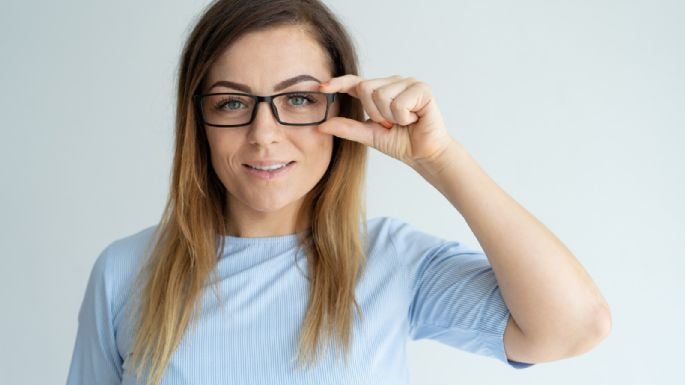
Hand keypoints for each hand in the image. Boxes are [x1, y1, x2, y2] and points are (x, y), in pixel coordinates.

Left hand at [318, 74, 453, 165]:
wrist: (423, 154)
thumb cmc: (400, 142)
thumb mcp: (368, 135)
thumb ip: (347, 128)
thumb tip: (321, 125)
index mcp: (377, 91)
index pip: (353, 82)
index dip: (337, 83)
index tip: (319, 88)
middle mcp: (391, 82)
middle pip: (365, 88)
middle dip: (374, 113)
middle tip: (390, 124)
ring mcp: (407, 83)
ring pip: (382, 95)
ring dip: (390, 117)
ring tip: (404, 122)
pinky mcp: (421, 88)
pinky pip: (400, 102)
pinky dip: (404, 117)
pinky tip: (414, 119)